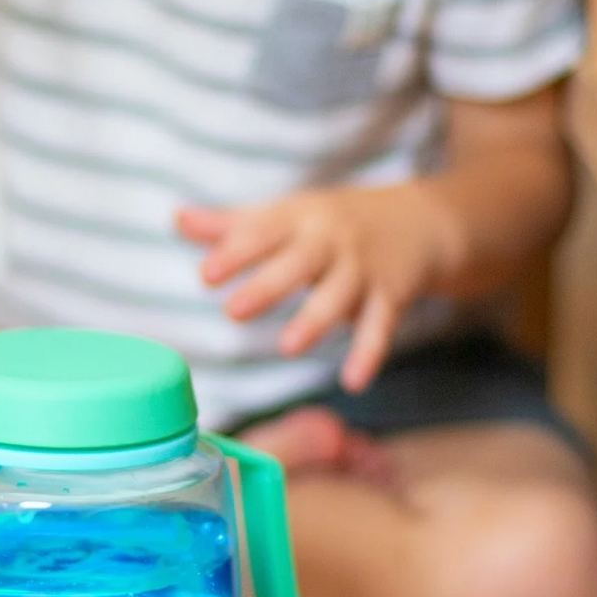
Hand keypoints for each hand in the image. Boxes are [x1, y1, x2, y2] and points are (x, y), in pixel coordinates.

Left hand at [178, 184, 453, 391]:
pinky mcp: (391, 295)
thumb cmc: (331, 223)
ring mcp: (362, 268)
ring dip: (314, 320)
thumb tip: (176, 220)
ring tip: (288, 347)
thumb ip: (230, 225)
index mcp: (297, 219)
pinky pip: (379, 325)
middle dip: (268, 286)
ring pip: (337, 295)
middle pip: (298, 263)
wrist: (419, 220)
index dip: (235, 253)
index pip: (262, 234)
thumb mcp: (284, 215)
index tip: (207, 274)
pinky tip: (353, 381)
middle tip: (233, 311)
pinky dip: (369, 353)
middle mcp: (330, 241)